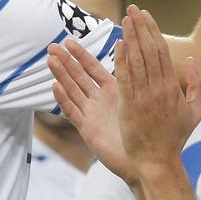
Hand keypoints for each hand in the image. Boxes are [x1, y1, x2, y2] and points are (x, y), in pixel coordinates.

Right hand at [47, 39, 136, 182]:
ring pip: (72, 91)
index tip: (69, 41)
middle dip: (66, 61)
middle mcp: (100, 101)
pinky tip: (55, 87)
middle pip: (79, 77)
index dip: (81, 55)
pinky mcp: (88, 129)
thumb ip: (139, 77)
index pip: (94, 68)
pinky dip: (64, 100)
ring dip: (61, 75)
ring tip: (50, 60)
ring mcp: (92, 114)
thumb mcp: (144, 98)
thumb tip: (141, 54)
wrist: (147, 159)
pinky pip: (73, 112)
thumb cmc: (149, 130)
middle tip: (51, 47)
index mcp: (114, 91)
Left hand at [117, 6, 200, 180]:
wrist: (159, 161)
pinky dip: (121, 59)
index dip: (153, 31)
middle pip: (150, 50)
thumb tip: (194, 61)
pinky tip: (117, 43)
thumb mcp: (194, 112)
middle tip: (132, 8)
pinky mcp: (129, 106)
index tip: (145, 15)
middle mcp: (160, 88)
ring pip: (138, 60)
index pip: (162, 52)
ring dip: (131, 37)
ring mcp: (144, 96)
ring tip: (124, 18)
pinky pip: (125, 77)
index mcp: (173, 87)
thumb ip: (196, 86)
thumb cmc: (176, 138)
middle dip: (141, 27)